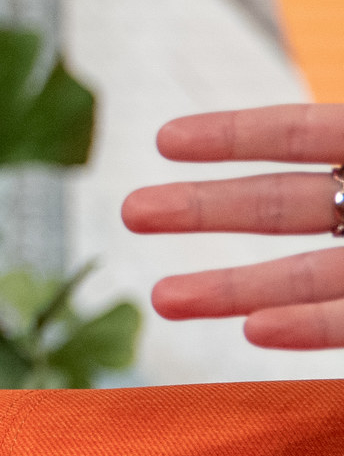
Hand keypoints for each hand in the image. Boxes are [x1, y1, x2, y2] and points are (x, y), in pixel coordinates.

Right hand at [122, 105, 343, 349]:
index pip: (303, 135)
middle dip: (204, 209)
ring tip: (164, 301)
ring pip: (309, 274)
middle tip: (131, 213)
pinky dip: (308, 327)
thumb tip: (329, 125)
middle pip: (284, 204)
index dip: (236, 135)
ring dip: (235, 289)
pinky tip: (254, 330)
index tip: (165, 141)